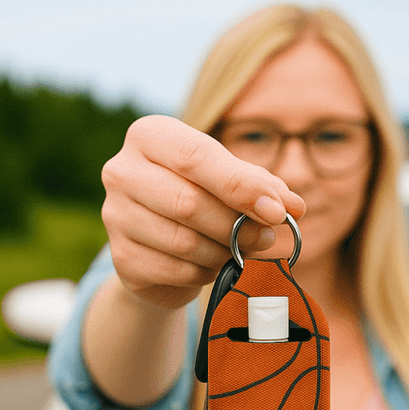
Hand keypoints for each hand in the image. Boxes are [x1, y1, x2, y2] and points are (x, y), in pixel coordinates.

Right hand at [101, 115, 305, 308]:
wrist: (161, 245)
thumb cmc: (201, 199)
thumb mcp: (231, 182)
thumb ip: (262, 187)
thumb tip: (294, 206)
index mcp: (150, 136)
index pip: (196, 157)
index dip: (242, 186)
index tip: (279, 211)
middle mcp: (121, 171)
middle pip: (188, 203)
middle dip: (237, 225)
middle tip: (268, 237)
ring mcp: (114, 216)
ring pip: (182, 241)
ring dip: (223, 252)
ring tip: (240, 250)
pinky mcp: (121, 258)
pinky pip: (175, 270)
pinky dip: (204, 273)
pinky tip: (212, 265)